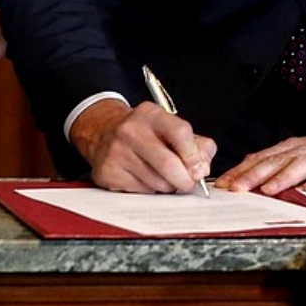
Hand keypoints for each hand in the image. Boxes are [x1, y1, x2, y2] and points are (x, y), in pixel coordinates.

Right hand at [72, 100, 215, 194]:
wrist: (104, 134)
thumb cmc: (147, 134)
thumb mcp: (173, 129)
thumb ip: (198, 146)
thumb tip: (202, 169)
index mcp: (151, 114)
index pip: (180, 132)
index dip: (194, 155)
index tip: (199, 170)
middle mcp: (130, 131)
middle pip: (168, 163)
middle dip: (185, 180)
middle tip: (189, 183)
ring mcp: (116, 152)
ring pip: (156, 182)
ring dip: (169, 186)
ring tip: (165, 177)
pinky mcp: (108, 173)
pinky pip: (141, 191)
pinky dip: (151, 190)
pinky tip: (146, 178)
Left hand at [214, 113, 305, 193]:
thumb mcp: (303, 153)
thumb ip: (278, 160)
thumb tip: (246, 169)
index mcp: (295, 148)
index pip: (263, 158)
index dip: (243, 170)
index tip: (223, 183)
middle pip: (278, 161)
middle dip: (256, 174)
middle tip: (237, 188)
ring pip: (303, 165)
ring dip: (285, 177)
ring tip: (269, 189)